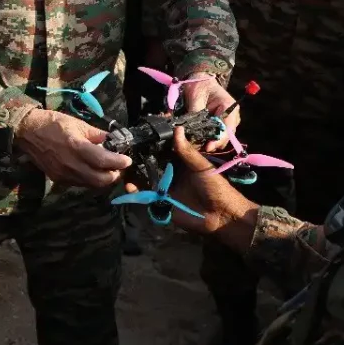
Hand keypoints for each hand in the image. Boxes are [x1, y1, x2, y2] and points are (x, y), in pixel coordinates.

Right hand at [16, 109, 132, 187]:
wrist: (28, 132)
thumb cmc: (53, 123)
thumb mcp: (77, 123)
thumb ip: (96, 135)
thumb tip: (112, 140)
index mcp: (76, 146)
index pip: (103, 161)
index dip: (118, 162)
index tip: (127, 160)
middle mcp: (70, 164)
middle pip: (99, 180)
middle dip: (113, 175)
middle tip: (118, 167)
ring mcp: (63, 174)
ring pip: (90, 185)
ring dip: (102, 179)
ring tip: (107, 169)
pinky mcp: (58, 179)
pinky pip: (80, 183)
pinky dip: (90, 180)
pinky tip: (91, 170)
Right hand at [131, 127, 257, 248]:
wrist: (221, 216)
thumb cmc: (215, 187)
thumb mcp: (202, 166)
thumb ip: (187, 151)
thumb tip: (177, 128)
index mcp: (181, 162)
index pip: (163, 148)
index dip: (152, 141)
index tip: (140, 130)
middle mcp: (170, 173)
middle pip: (150, 163)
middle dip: (137, 157)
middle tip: (123, 149)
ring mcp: (164, 187)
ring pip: (145, 178)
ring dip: (133, 174)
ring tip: (122, 168)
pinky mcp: (161, 203)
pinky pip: (145, 196)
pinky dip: (136, 192)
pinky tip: (128, 186)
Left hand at [183, 76, 238, 152]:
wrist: (200, 79)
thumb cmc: (199, 85)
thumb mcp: (195, 98)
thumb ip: (195, 114)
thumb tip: (190, 131)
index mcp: (230, 107)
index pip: (227, 128)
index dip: (218, 140)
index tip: (208, 147)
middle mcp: (232, 116)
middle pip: (226, 136)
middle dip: (213, 143)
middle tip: (198, 147)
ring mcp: (229, 121)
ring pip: (222, 138)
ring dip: (211, 142)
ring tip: (197, 144)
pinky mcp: (222, 123)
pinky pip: (217, 135)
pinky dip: (209, 138)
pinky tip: (199, 139)